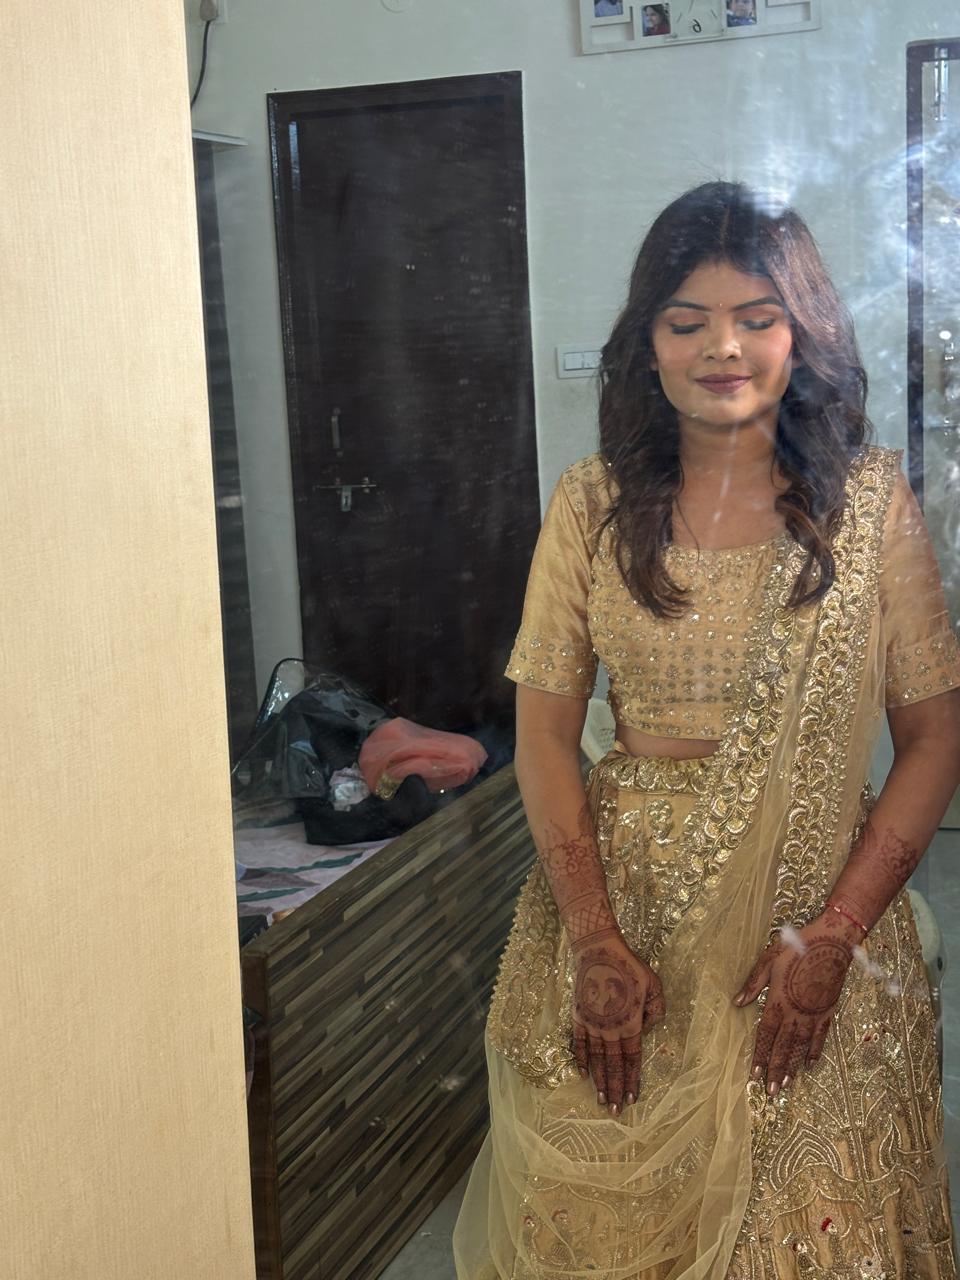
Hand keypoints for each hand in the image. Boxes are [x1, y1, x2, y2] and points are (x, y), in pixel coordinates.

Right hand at [570, 932, 664, 1115]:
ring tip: (600, 1100)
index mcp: (630, 1025)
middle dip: (615, 1089)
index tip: (631, 1099)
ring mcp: (592, 1024)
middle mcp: (610, 1030)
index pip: (632, 1060)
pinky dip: (579, 1059)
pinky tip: (582, 1074)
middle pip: (613, 1065)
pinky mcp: (579, 1016)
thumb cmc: (630, 966)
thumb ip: (656, 1011)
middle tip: (615, 1111)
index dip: (631, 1080)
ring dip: (599, 1081)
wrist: (598, 950)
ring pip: (595, 1059)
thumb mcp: (654, 986)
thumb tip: (648, 1028)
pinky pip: (578, 1043)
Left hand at [732, 910, 862, 1095]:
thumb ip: (753, 983)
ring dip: (793, 1067)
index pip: (766, 1035)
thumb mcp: (769, 960)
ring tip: (786, 1085)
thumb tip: (737, 1003)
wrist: (831, 943)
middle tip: (771, 1092)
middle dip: (776, 1070)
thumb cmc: (796, 947)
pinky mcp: (828, 1011)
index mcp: (778, 1001)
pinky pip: (821, 1037)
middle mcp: (796, 1013)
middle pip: (783, 1047)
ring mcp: (813, 1014)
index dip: (760, 1055)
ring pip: (801, 1047)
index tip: (755, 1074)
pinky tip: (810, 1064)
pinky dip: (815, 1052)